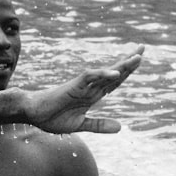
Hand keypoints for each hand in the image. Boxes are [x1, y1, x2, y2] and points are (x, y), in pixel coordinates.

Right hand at [27, 45, 143, 133]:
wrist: (32, 114)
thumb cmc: (51, 117)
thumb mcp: (80, 125)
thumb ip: (99, 125)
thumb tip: (120, 127)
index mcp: (92, 95)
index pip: (113, 81)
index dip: (126, 72)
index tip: (138, 61)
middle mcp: (89, 88)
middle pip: (113, 73)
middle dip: (128, 62)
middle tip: (142, 49)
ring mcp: (82, 86)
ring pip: (105, 73)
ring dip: (121, 65)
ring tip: (136, 56)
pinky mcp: (72, 86)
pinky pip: (89, 77)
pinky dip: (102, 74)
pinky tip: (115, 72)